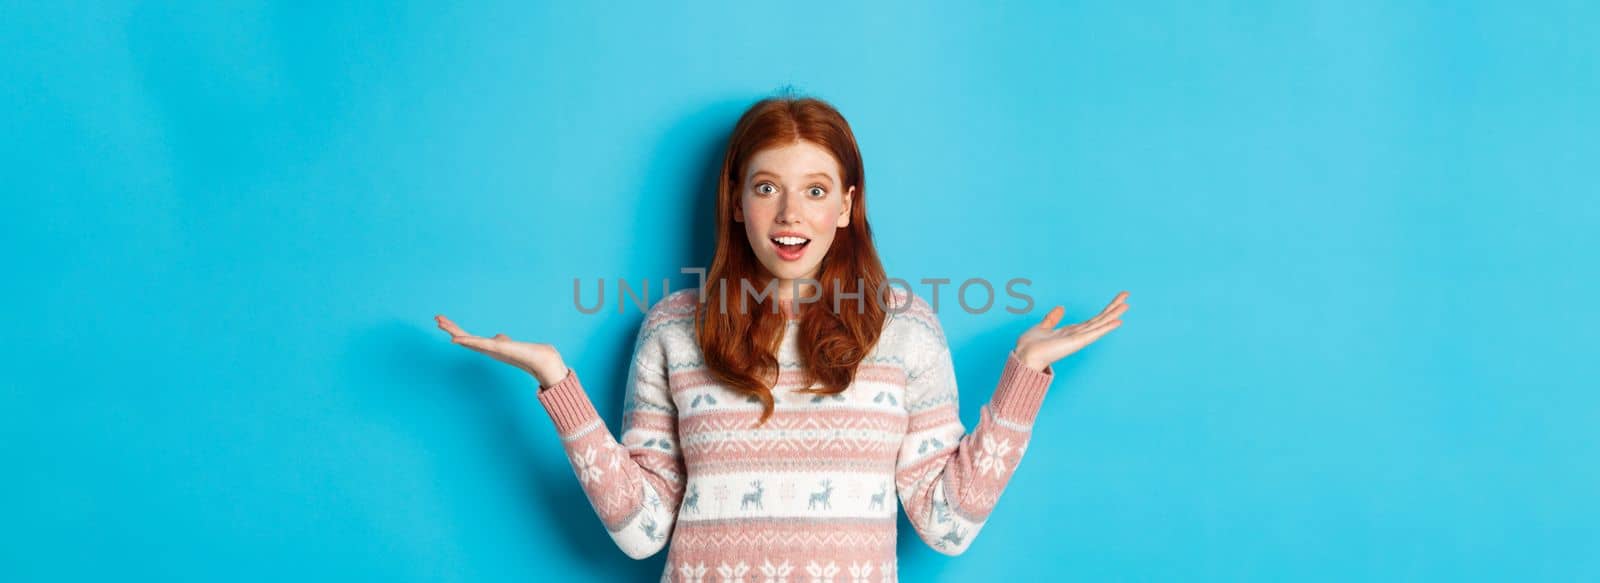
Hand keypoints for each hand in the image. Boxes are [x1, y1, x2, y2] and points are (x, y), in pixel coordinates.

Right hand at [435, 314, 568, 387]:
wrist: (536, 358)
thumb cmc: (522, 352)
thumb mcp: (507, 343)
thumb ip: (500, 340)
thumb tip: (498, 336)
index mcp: (485, 346)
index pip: (465, 336)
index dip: (454, 329)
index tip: (442, 320)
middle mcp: (484, 348)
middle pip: (462, 336)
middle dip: (449, 328)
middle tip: (436, 318)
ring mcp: (489, 348)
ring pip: (467, 339)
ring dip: (453, 331)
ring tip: (441, 323)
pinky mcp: (496, 347)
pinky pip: (478, 343)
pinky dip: (466, 340)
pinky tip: (456, 338)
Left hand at [1014, 291, 1128, 371]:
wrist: (1024, 356)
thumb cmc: (1030, 346)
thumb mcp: (1042, 327)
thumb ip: (1052, 318)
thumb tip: (1061, 308)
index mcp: (1071, 331)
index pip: (1093, 319)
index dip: (1105, 309)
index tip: (1116, 300)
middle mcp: (1077, 335)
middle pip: (1099, 319)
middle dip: (1113, 307)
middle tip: (1126, 295)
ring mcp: (1078, 339)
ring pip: (1099, 324)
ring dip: (1113, 314)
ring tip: (1126, 305)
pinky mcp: (1076, 342)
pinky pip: (1093, 333)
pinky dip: (1106, 328)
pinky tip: (1117, 322)